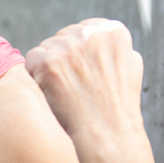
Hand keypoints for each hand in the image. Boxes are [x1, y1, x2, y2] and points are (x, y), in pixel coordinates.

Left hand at [25, 18, 144, 141]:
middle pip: (63, 36)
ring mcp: (70, 47)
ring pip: (47, 47)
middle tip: (76, 84)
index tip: (86, 72)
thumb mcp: (131, 67)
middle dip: (65, 57)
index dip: (81, 53)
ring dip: (50, 66)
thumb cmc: (117, 106)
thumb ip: (116, 46)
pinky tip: (53, 91)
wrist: (107, 134)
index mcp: (114, 31)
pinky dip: (36, 75)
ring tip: (68, 90)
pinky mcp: (50, 62)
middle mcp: (92, 34)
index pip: (84, 29)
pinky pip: (32, 59)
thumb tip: (100, 33)